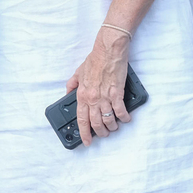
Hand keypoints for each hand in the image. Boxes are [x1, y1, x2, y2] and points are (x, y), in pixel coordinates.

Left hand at [65, 29, 131, 146]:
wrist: (108, 50)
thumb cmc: (95, 59)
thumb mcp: (78, 72)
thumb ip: (72, 84)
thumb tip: (67, 93)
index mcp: (82, 94)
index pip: (81, 119)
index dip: (84, 133)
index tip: (86, 141)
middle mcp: (93, 98)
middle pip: (96, 123)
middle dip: (100, 132)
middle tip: (104, 135)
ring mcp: (105, 97)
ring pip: (108, 120)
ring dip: (112, 126)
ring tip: (114, 128)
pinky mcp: (117, 93)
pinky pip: (120, 111)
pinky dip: (124, 117)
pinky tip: (125, 119)